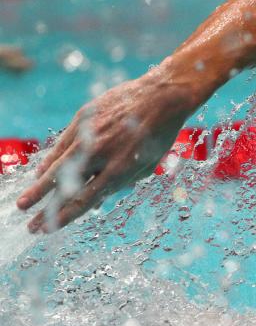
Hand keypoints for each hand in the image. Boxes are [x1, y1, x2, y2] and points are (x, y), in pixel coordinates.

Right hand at [16, 71, 196, 232]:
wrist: (161, 96)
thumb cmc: (159, 134)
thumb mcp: (146, 164)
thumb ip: (121, 183)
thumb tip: (97, 203)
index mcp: (120, 169)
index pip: (85, 199)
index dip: (65, 217)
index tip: (49, 229)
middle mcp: (101, 153)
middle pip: (64, 186)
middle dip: (44, 208)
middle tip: (30, 224)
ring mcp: (89, 134)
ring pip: (56, 165)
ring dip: (38, 186)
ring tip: (25, 203)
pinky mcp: (83, 118)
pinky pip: (61, 144)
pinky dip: (50, 161)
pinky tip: (41, 174)